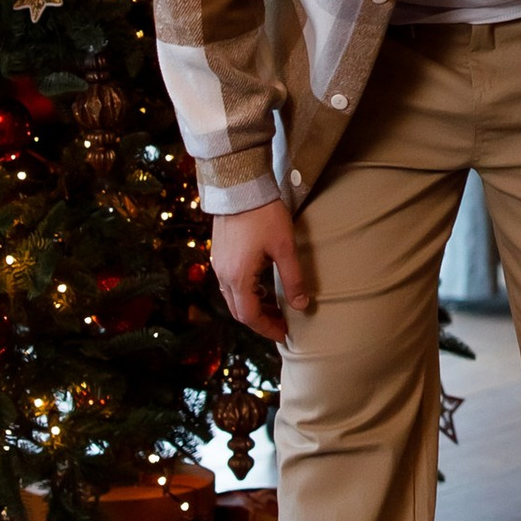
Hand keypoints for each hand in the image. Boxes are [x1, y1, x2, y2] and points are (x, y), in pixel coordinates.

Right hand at [210, 199, 309, 334]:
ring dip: (253, 306)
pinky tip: (262, 285)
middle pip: (238, 310)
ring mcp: (218, 263)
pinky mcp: (219, 253)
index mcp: (238, 278)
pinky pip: (230, 283)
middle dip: (260, 320)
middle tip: (282, 323)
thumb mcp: (285, 248)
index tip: (284, 334)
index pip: (250, 316)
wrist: (239, 186)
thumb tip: (302, 306)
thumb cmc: (264, 216)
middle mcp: (223, 275)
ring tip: (275, 306)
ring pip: (233, 297)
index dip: (267, 328)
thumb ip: (293, 279)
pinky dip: (245, 292)